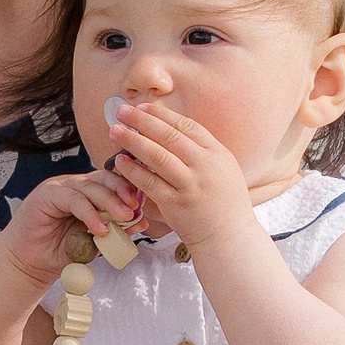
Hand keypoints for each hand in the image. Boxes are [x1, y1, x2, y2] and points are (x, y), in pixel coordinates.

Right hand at [0, 166, 136, 289]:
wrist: (29, 263)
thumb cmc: (61, 251)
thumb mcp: (95, 241)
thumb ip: (116, 230)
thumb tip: (142, 221)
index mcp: (87, 192)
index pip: (112, 182)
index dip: (128, 191)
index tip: (142, 206)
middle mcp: (74, 185)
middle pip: (103, 179)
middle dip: (122, 192)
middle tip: (135, 209)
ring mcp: (59, 187)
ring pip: (90, 187)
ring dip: (110, 202)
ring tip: (123, 218)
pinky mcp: (46, 194)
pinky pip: (74, 200)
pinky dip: (89, 214)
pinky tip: (99, 229)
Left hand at [101, 99, 257, 251]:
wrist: (229, 238)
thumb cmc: (223, 203)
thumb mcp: (223, 169)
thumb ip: (201, 151)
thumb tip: (171, 129)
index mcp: (218, 154)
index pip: (187, 126)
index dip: (162, 114)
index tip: (143, 107)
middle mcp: (205, 166)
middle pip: (169, 136)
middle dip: (142, 121)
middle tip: (122, 112)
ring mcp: (190, 185)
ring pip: (157, 156)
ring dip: (133, 141)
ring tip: (115, 131)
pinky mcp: (175, 204)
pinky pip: (149, 182)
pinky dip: (132, 170)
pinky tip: (120, 161)